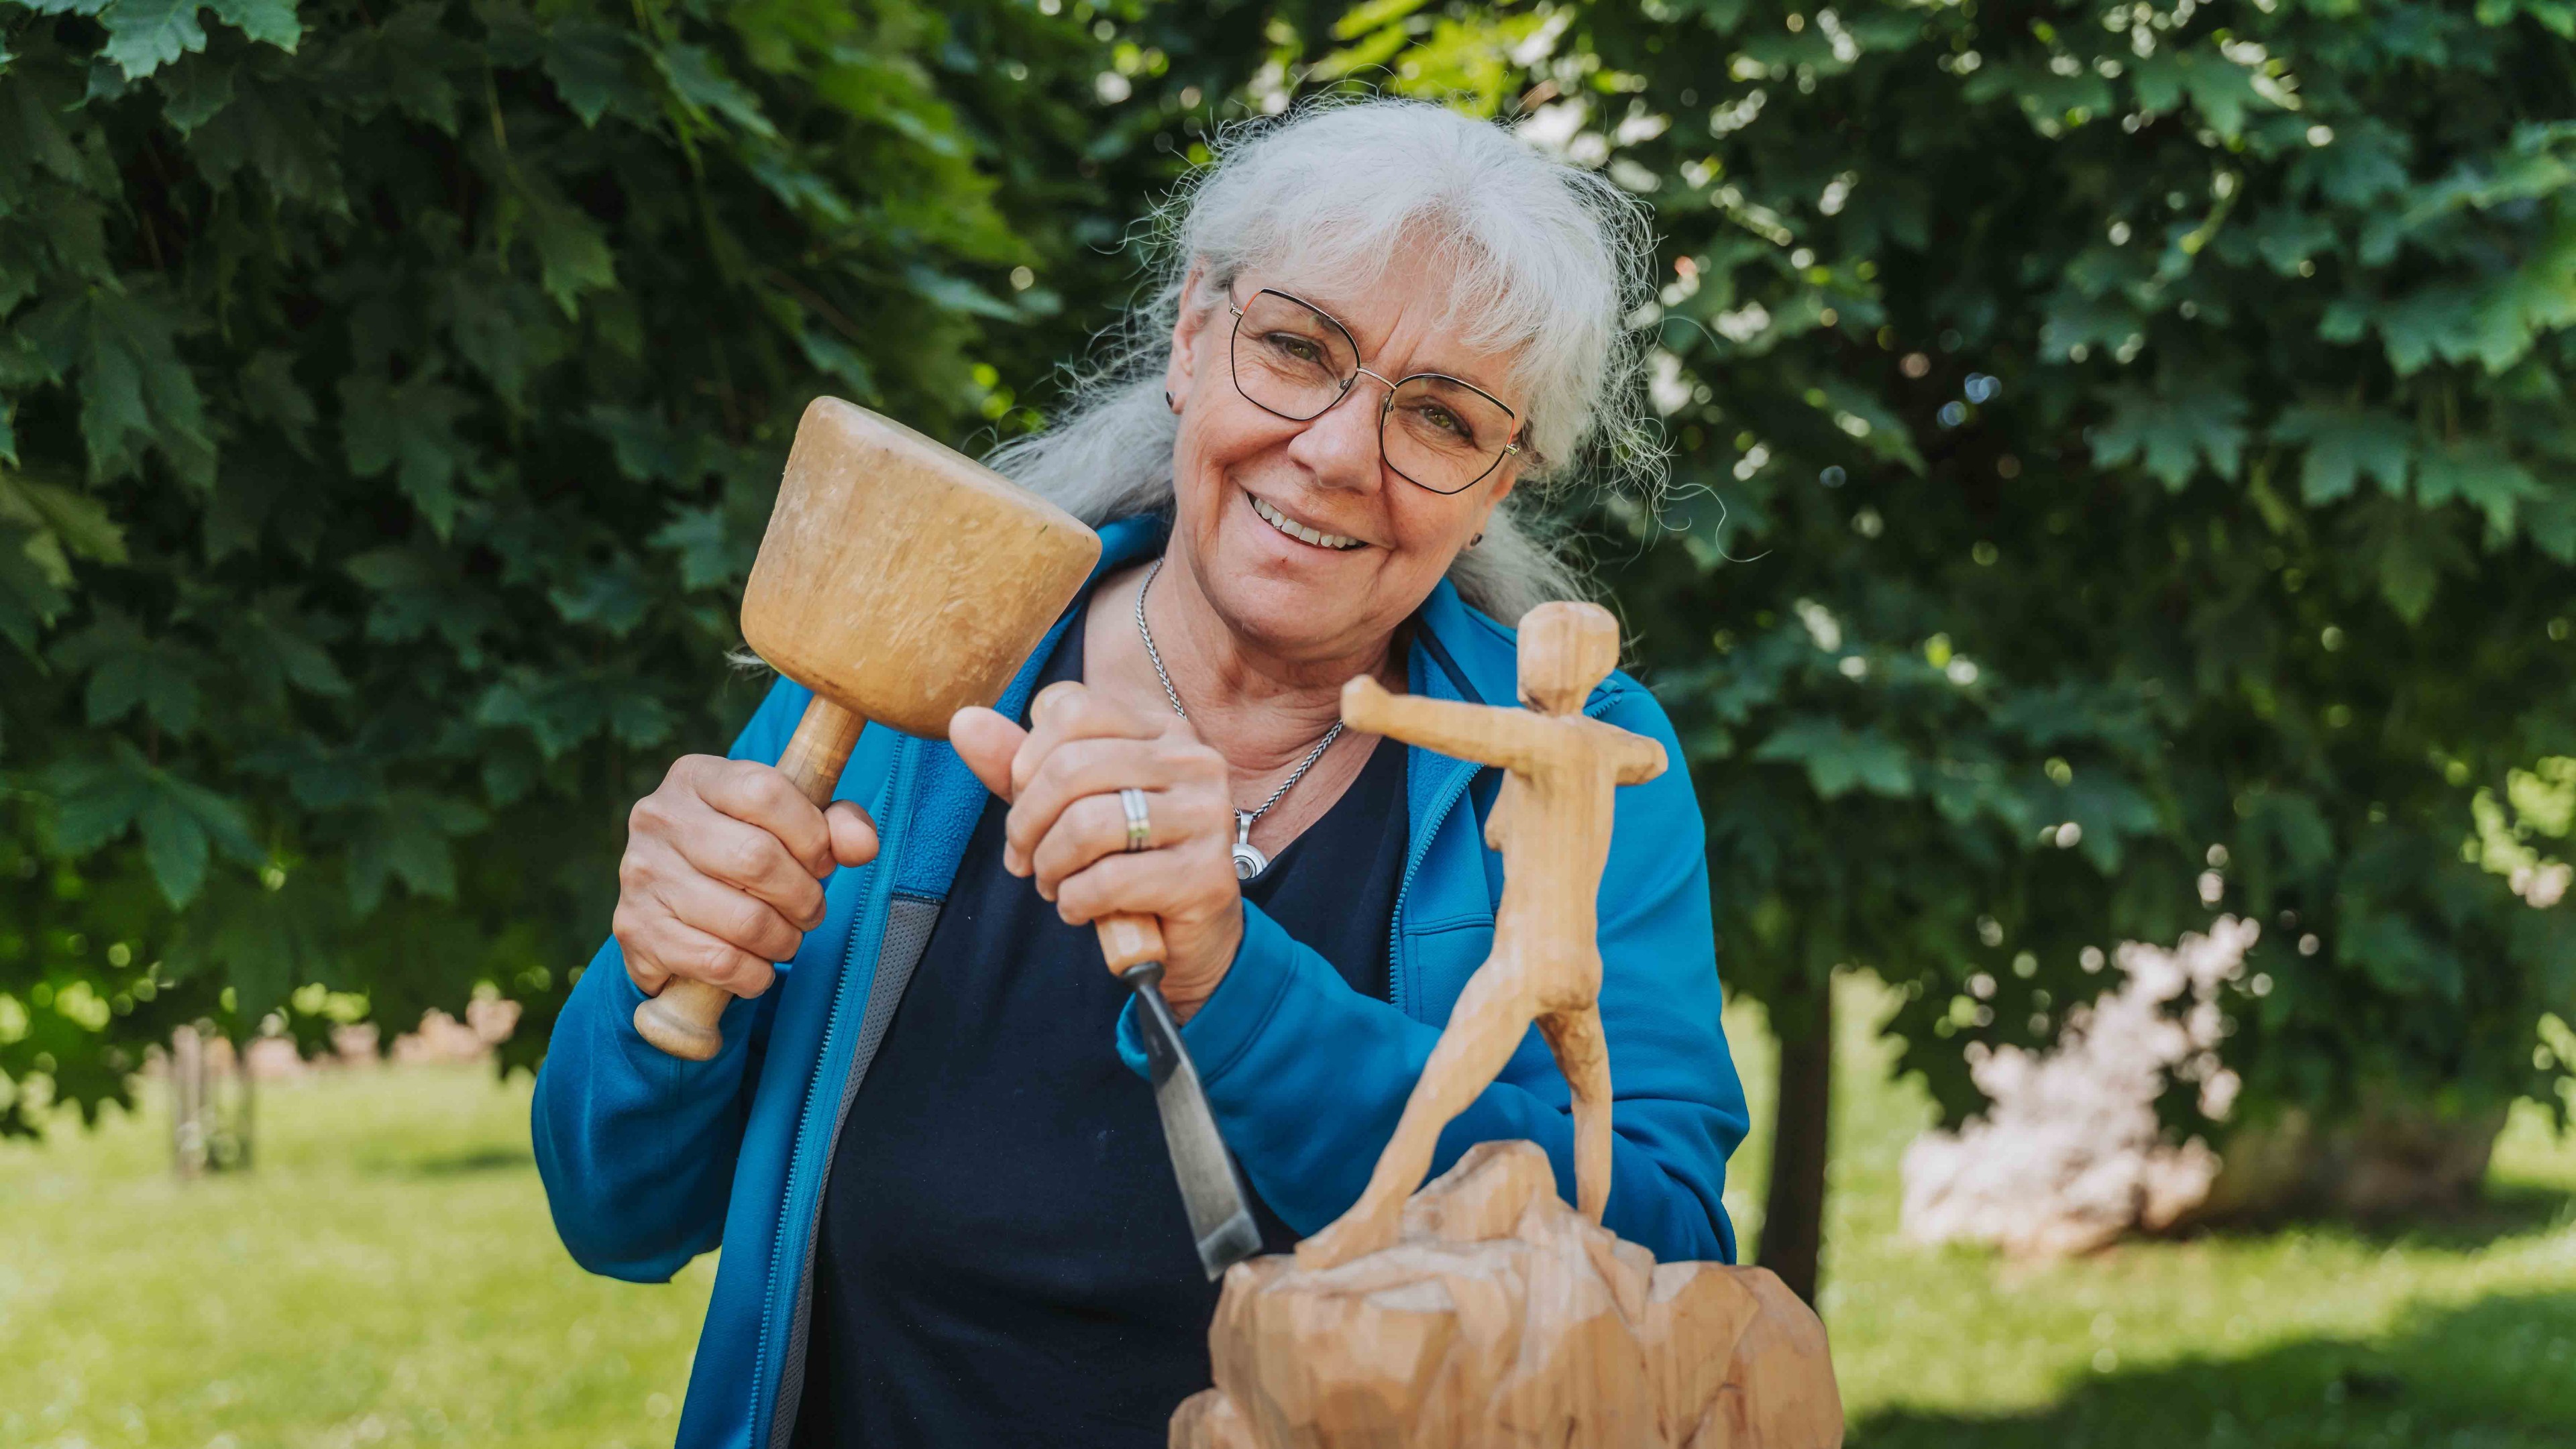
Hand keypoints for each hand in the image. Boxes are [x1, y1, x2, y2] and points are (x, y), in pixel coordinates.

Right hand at [615, 755, 879, 1000]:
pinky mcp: (635, 929)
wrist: (669, 909)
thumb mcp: (788, 825)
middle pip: (757, 859)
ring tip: (786, 938)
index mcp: (696, 777)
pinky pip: (718, 962)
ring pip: (744, 919)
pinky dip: (754, 974)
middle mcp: (658, 817)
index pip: (766, 791)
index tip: (821, 860)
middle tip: (810, 910)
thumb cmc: (741, 854)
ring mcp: (640, 873)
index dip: (811, 834)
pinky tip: (756, 967)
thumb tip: (862, 846)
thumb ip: (836, 825)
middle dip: (804, 896)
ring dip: (784, 940)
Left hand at [951, 682, 1242, 1018]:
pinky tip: (1079, 908)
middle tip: (1023, 859)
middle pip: (1072, 766)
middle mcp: (1193, 760)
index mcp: (1162, 729)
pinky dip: (1074, 901)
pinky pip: (1108, 880)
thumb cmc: (1128, 860)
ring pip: (1087, 823)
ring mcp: (1206, 816)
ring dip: (1049, 865)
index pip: (1071, 709)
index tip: (1023, 803)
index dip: (1026, 761)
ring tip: (1051, 883)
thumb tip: (964, 722)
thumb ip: (1021, 766)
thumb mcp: (1071, 807)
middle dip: (1026, 822)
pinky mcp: (1205, 875)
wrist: (1191, 936)